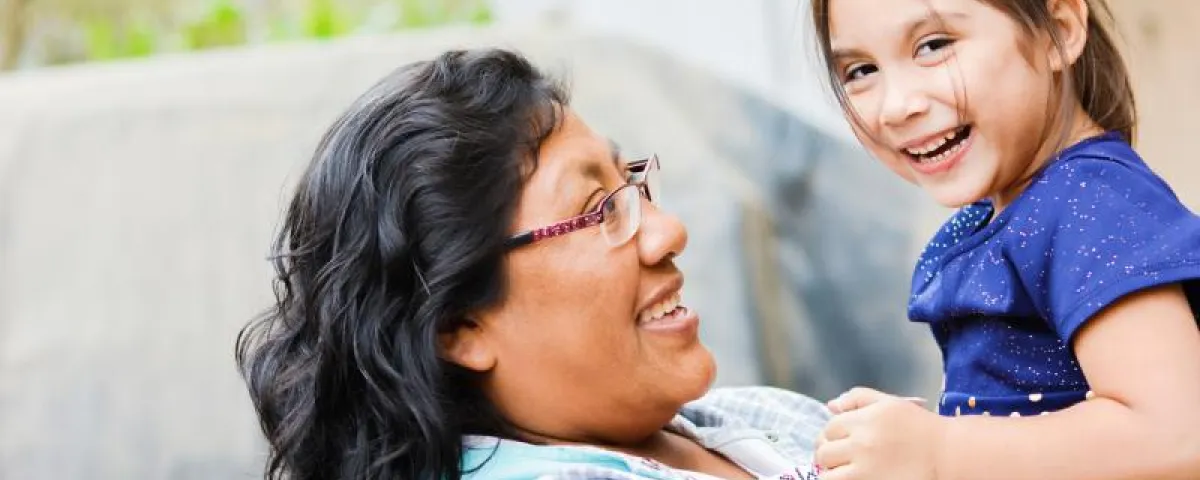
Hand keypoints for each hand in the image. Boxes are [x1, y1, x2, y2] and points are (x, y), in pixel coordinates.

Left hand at [815, 387, 945, 479]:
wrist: (948, 455)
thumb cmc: (921, 427)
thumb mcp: (891, 403)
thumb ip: (859, 399)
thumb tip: (831, 406)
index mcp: (864, 420)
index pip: (829, 428)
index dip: (832, 436)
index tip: (841, 442)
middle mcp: (861, 444)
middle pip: (823, 453)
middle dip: (828, 456)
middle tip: (841, 460)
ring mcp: (865, 470)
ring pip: (828, 476)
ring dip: (832, 474)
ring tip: (846, 472)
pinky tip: (856, 478)